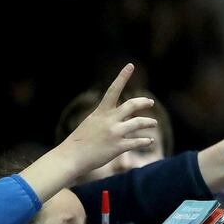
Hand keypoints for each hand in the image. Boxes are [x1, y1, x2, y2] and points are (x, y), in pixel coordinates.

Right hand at [56, 64, 157, 178]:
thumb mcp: (90, 123)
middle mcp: (109, 120)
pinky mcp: (118, 147)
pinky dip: (145, 141)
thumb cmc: (79, 141)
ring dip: (149, 122)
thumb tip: (117, 116)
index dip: (122, 76)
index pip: (113, 89)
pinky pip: (137, 142)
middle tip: (150, 102)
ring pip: (139, 123)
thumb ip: (105, 117)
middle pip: (132, 104)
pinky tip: (150, 141)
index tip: (130, 65)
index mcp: (100, 112)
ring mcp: (114, 133)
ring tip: (154, 123)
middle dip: (144, 102)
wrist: (70, 157)